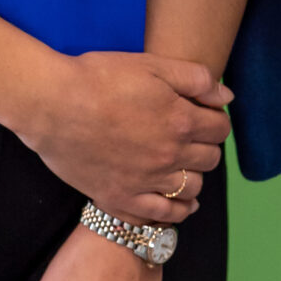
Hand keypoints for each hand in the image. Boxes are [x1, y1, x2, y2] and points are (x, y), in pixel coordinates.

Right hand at [18, 50, 230, 223]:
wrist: (53, 105)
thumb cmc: (99, 78)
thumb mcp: (151, 64)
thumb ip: (196, 79)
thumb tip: (226, 97)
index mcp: (180, 120)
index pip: (220, 128)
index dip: (216, 119)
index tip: (204, 114)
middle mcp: (169, 155)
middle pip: (210, 159)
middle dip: (206, 145)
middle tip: (192, 136)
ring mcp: (146, 181)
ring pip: (192, 189)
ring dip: (194, 176)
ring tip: (183, 165)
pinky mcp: (122, 198)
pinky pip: (164, 216)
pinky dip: (178, 211)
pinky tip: (179, 203)